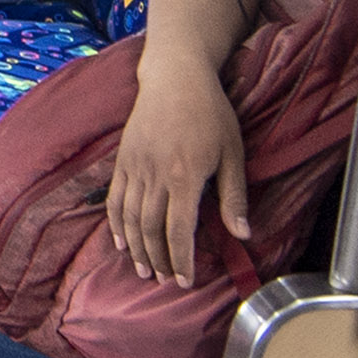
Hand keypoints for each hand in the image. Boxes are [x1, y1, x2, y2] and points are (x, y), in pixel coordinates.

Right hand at [110, 63, 249, 285]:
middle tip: (166, 280)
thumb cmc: (211, 112)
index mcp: (185, 176)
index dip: (181, 259)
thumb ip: (234, 196)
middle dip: (158, 259)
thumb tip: (242, 235)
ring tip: (144, 269)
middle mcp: (155, 175)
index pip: (179, 230)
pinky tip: (122, 242)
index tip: (186, 281)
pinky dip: (116, 224)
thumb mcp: (233, 152)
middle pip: (151, 229)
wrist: (175, 77)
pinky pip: (115, 198)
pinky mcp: (123, 159)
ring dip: (136, 248)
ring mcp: (135, 167)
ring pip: (130, 217)